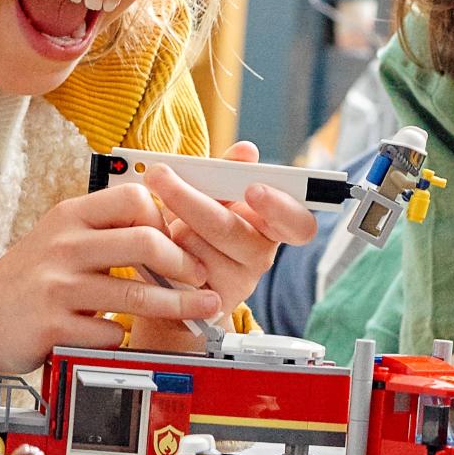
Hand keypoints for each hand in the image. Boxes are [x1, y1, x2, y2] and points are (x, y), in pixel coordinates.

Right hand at [0, 184, 219, 368]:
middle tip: (202, 277)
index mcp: (70, 216)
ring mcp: (56, 288)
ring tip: (201, 309)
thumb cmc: (30, 277)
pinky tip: (124, 337)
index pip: (134, 198)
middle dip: (184, 263)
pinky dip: (125, 338)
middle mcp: (63, 246)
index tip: (177, 240)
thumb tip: (171, 226)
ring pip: (135, 295)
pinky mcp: (51, 327)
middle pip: (144, 242)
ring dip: (176, 305)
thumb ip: (106, 229)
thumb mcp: (62, 237)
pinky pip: (109, 334)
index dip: (165, 219)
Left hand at [141, 141, 318, 324]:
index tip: (253, 189)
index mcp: (273, 225)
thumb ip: (228, 171)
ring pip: (196, 248)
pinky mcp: (205, 303)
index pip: (298, 224)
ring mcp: (236, 284)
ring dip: (169, 226)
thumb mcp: (213, 195)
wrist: (175, 277)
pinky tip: (155, 242)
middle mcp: (261, 256)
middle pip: (229, 229)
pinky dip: (159, 250)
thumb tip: (246, 151)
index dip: (279, 207)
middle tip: (159, 175)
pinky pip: (176, 270)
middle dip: (189, 199)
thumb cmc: (200, 226)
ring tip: (158, 218)